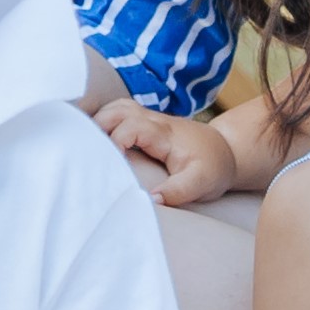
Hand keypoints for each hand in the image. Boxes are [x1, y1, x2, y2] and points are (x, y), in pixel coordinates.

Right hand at [97, 93, 258, 206]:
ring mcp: (148, 120)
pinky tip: (93, 143)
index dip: (113, 142)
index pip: (130, 126)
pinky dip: (102, 124)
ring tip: (84, 148)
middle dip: (96, 128)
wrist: (226, 152)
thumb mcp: (202, 182)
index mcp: (164, 132)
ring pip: (114, 109)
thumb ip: (178, 191)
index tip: (107, 165)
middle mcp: (153, 121)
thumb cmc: (213, 167)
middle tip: (83, 154)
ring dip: (97, 123)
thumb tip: (150, 200)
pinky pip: (117, 115)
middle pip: (116, 111)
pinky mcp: (144, 125)